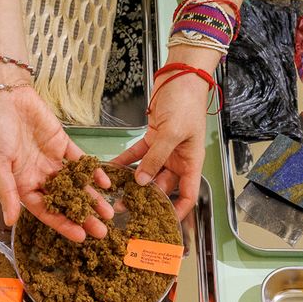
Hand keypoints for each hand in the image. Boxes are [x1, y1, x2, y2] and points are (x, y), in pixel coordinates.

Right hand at [0, 84, 113, 241]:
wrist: (3, 95)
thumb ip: (7, 191)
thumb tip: (10, 221)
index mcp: (21, 184)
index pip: (45, 210)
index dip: (62, 224)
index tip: (80, 236)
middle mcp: (38, 175)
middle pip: (64, 200)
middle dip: (83, 215)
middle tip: (102, 230)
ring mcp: (51, 159)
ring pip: (75, 183)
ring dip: (91, 197)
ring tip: (109, 211)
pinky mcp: (62, 143)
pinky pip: (79, 161)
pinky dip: (92, 171)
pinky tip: (105, 182)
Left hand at [112, 71, 208, 219]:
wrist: (180, 77)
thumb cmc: (186, 102)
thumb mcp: (173, 133)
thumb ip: (156, 158)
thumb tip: (143, 182)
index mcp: (191, 162)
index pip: (188, 195)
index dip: (178, 212)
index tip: (163, 224)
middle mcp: (178, 159)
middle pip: (163, 187)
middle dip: (146, 200)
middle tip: (127, 210)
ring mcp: (164, 150)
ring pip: (147, 173)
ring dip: (132, 183)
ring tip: (114, 195)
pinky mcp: (152, 138)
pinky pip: (136, 155)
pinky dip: (124, 162)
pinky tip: (110, 169)